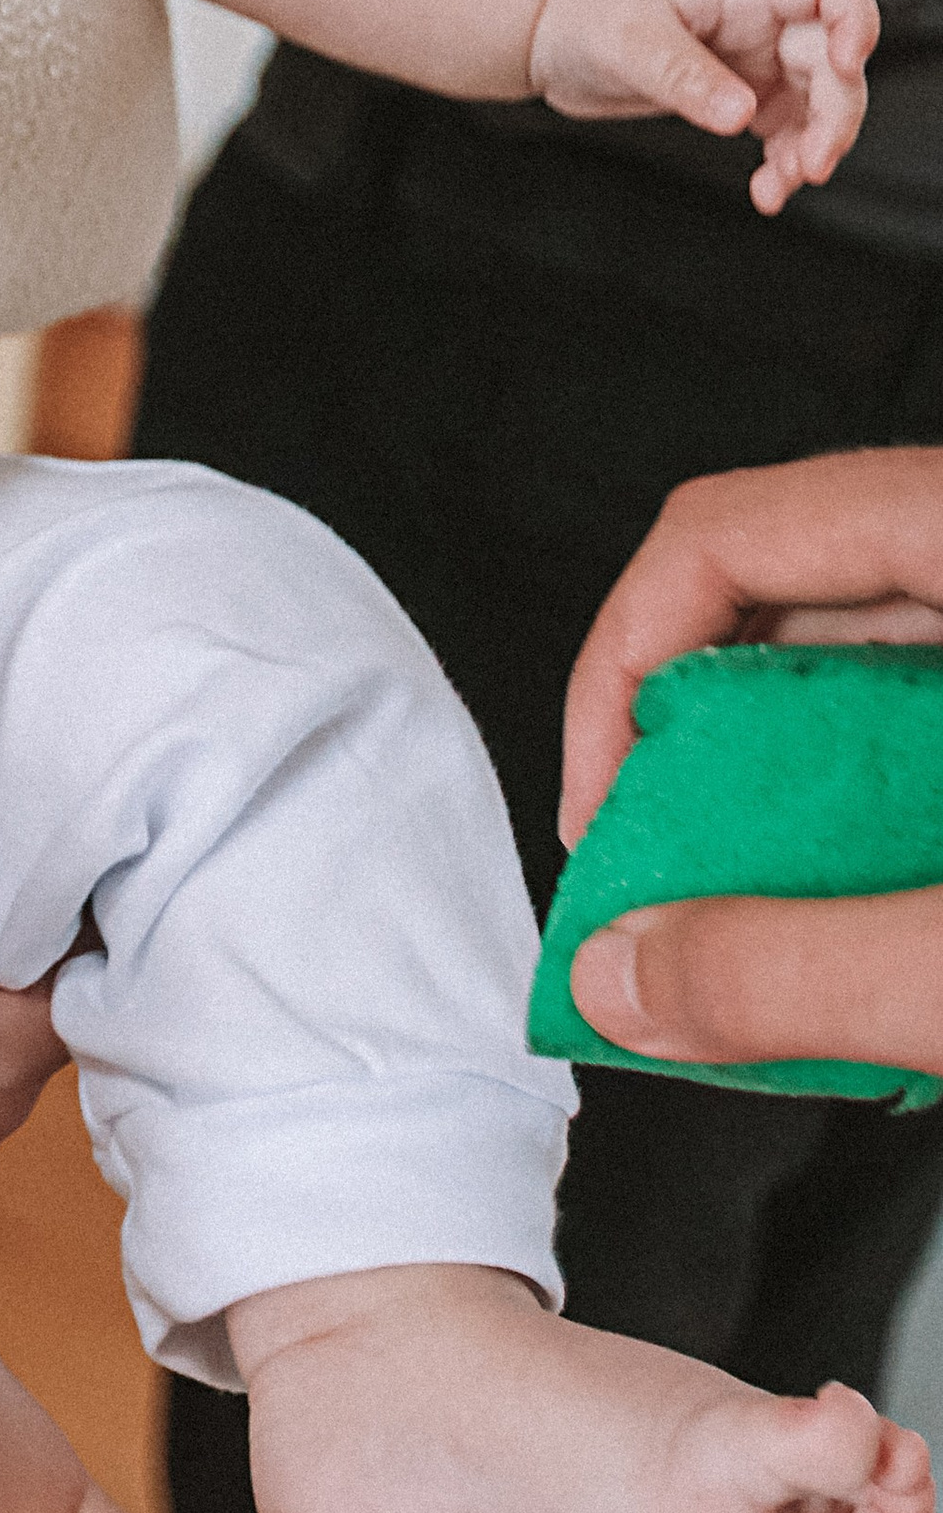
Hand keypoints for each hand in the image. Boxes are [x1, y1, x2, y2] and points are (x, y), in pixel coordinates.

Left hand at [528, 0, 876, 210]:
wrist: (553, 32)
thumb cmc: (587, 11)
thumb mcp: (629, 42)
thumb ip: (685, 77)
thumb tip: (740, 115)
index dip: (854, 16)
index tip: (848, 64)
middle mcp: (761, 17)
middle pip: (832, 56)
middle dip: (836, 112)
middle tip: (813, 165)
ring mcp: (757, 56)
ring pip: (819, 99)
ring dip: (815, 145)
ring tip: (784, 185)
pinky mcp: (743, 92)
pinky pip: (788, 127)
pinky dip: (787, 159)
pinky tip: (768, 189)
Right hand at [559, 447, 942, 1071]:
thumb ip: (799, 971)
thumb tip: (624, 981)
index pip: (726, 531)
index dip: (622, 664)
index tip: (603, 805)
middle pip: (785, 600)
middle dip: (699, 750)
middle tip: (672, 881)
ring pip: (869, 667)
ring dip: (792, 797)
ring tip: (775, 918)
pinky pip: (934, 725)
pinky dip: (884, 817)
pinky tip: (885, 922)